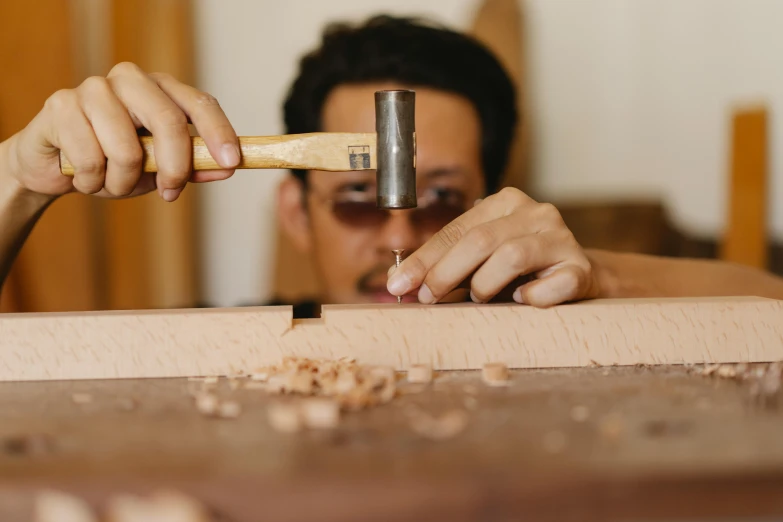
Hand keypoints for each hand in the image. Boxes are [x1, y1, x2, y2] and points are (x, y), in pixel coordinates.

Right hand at [5, 62, 239, 200]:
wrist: (53, 165)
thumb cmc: (112, 162)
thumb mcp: (158, 169)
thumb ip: (192, 167)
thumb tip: (227, 168)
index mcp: (160, 88)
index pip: (199, 103)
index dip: (219, 132)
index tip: (232, 162)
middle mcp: (130, 79)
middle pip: (168, 122)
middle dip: (174, 168)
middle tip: (170, 193)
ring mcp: (93, 88)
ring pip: (127, 149)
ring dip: (122, 183)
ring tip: (111, 182)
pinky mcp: (61, 105)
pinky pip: (90, 159)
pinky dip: (91, 182)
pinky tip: (83, 176)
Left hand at [386, 187, 598, 306]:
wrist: (578, 280)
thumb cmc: (519, 273)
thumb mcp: (481, 261)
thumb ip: (448, 266)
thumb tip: (399, 282)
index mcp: (505, 203)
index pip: (456, 230)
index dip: (424, 258)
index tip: (398, 283)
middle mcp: (535, 212)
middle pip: (479, 240)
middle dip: (445, 272)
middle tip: (428, 298)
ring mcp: (561, 238)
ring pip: (511, 255)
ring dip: (485, 284)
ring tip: (480, 298)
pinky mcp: (581, 267)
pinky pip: (553, 284)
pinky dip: (532, 297)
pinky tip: (521, 300)